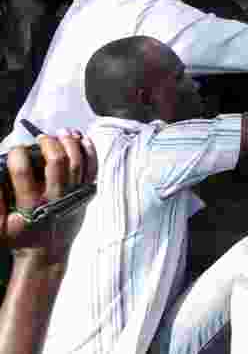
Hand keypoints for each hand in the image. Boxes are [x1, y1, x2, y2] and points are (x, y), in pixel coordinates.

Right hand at [2, 132, 96, 263]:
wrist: (47, 255)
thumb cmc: (19, 240)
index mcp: (30, 206)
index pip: (23, 173)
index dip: (17, 156)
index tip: (15, 148)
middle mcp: (55, 199)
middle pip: (57, 163)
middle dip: (49, 144)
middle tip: (41, 137)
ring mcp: (74, 196)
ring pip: (78, 163)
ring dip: (71, 143)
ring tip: (63, 131)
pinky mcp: (86, 196)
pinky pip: (93, 169)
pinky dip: (90, 152)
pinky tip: (83, 139)